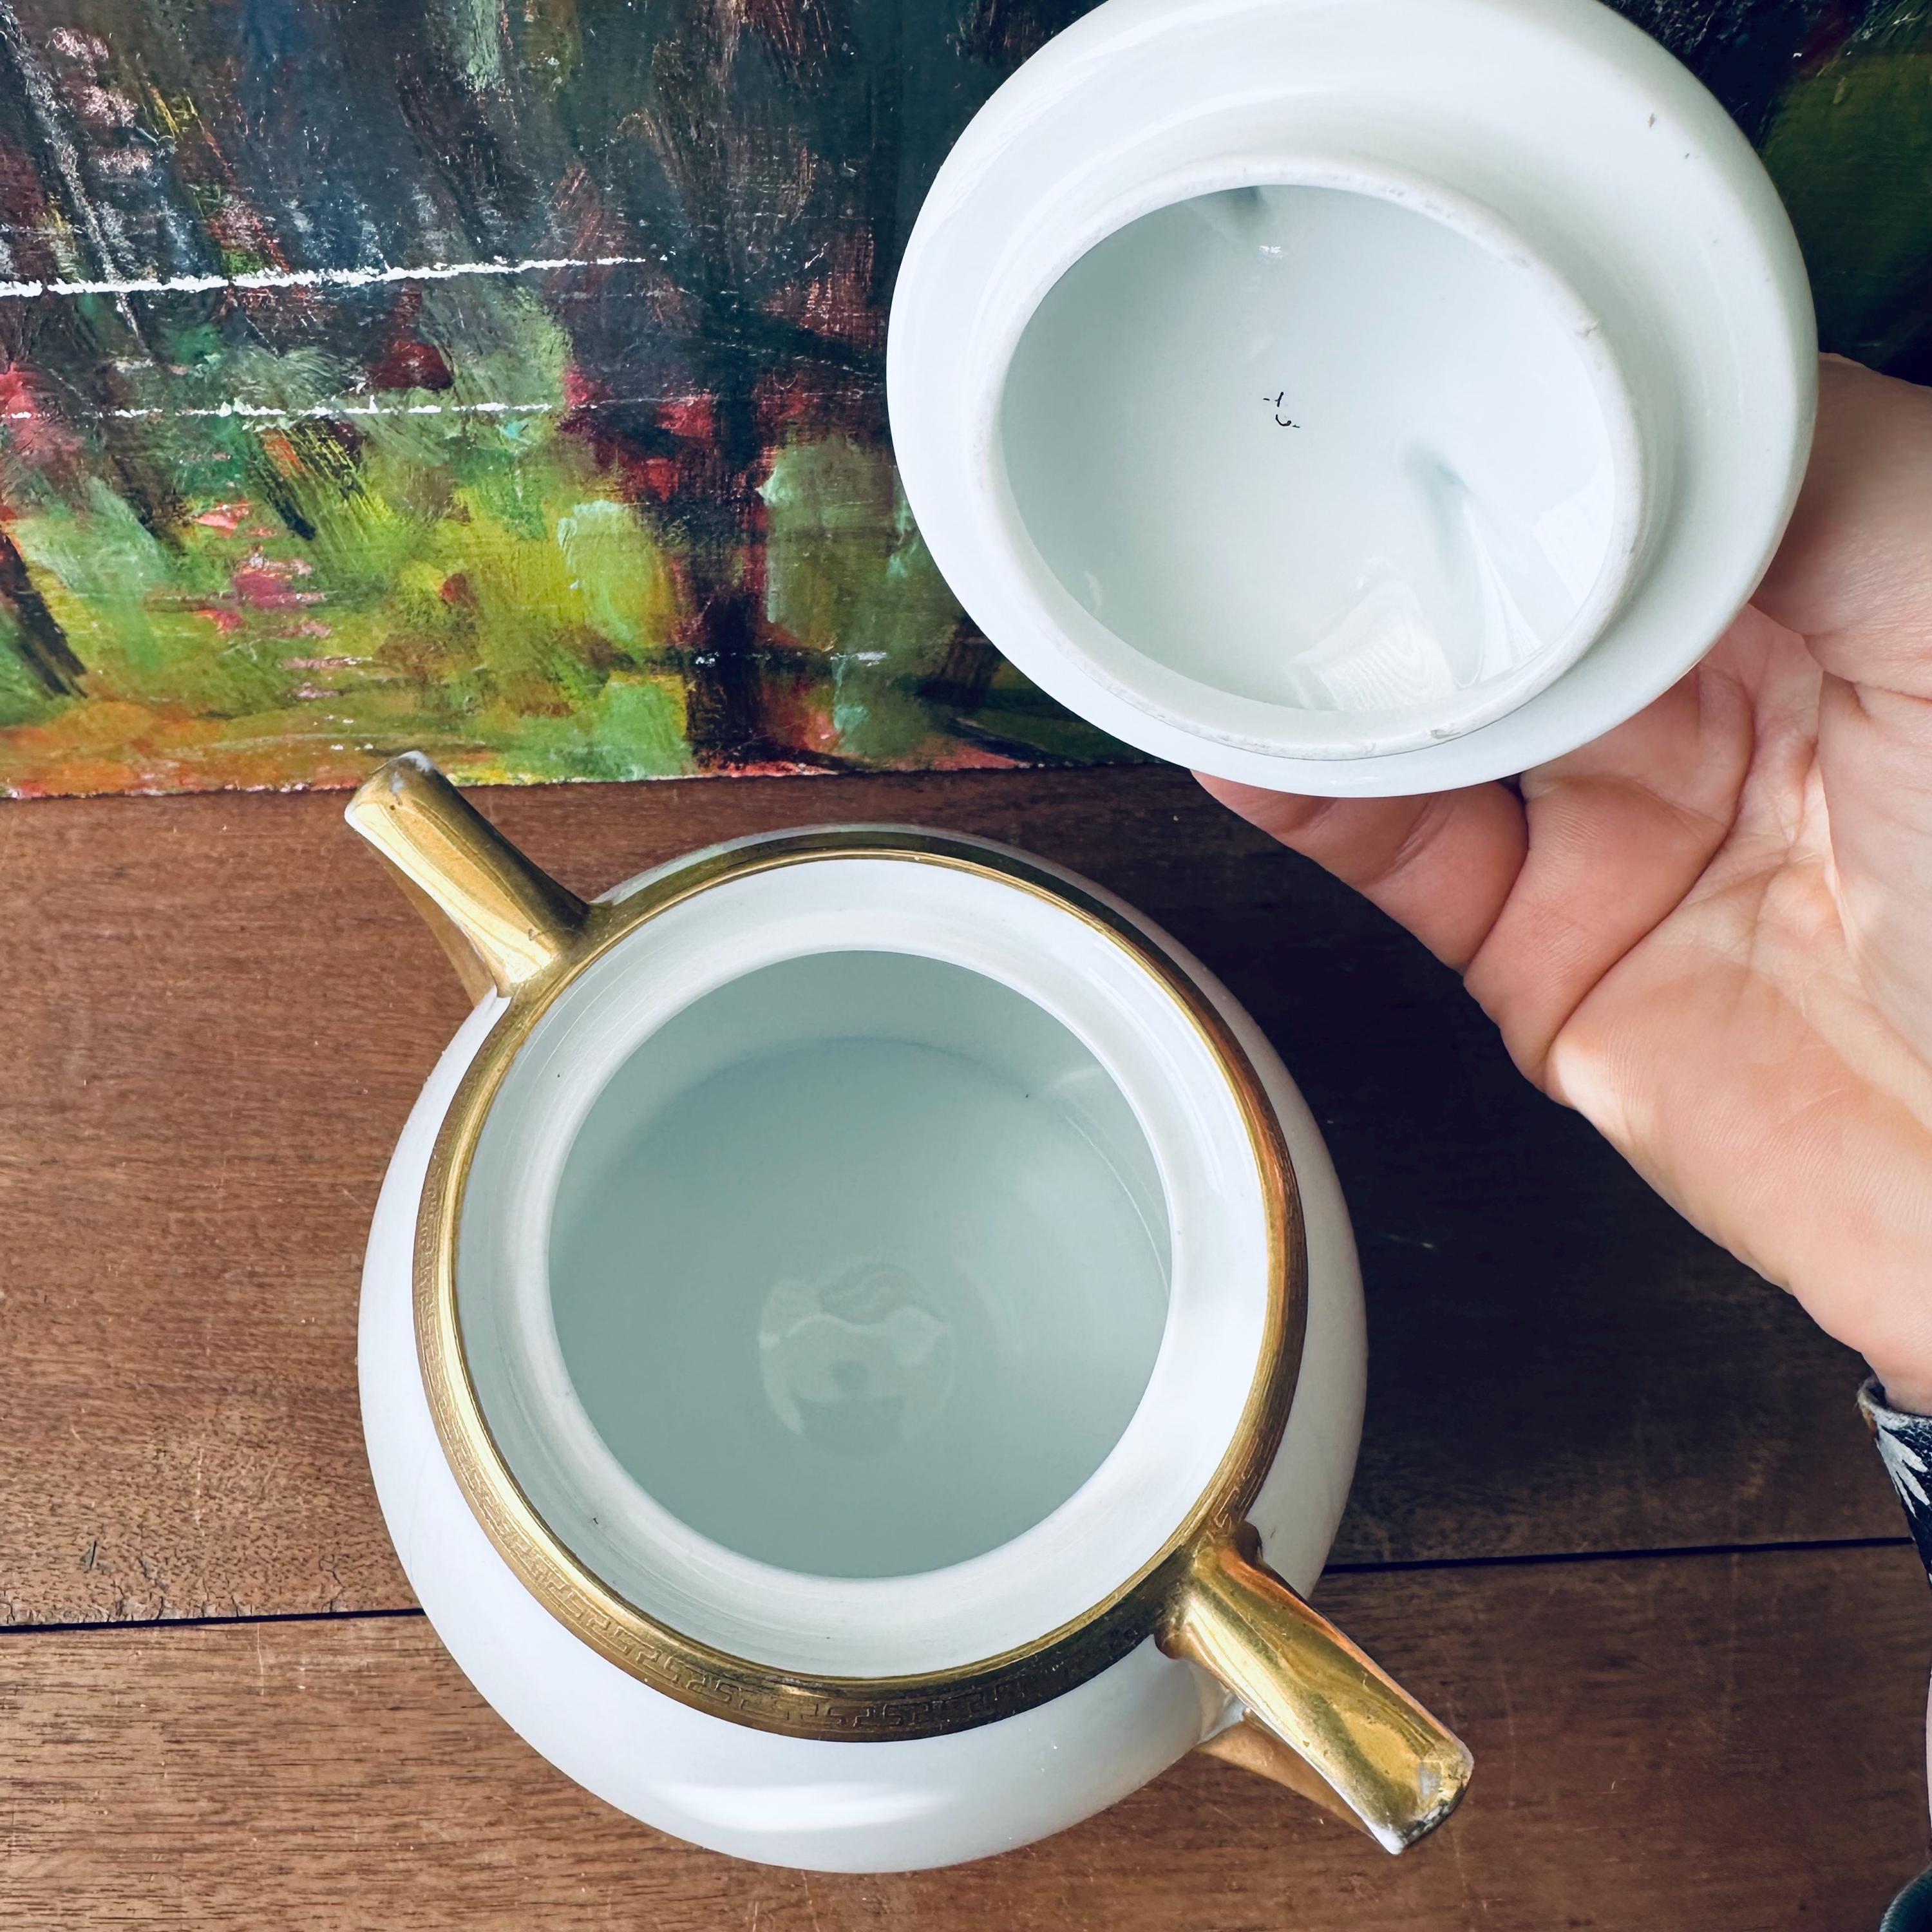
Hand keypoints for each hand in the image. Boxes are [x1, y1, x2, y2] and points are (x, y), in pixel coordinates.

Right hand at [1201, 357, 1931, 1408]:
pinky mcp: (1541, 955)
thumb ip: (1819, 474)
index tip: (1428, 377)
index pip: (1635, 487)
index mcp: (1819, 599)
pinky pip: (1405, 860)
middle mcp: (1708, 710)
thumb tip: (1659, 380)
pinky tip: (1249, 749)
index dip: (1534, 438)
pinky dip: (1314, 806)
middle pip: (1512, 600)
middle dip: (1407, 546)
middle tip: (1289, 483)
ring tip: (1232, 611)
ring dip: (1334, 674)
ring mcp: (1615, 835)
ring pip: (1436, 724)